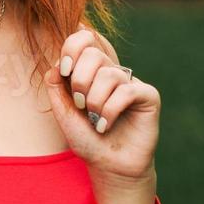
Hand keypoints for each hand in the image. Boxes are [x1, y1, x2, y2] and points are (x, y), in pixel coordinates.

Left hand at [47, 23, 159, 182]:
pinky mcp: (148, 95)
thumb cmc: (86, 138)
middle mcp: (111, 72)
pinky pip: (127, 90)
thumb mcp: (63, 111)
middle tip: (80, 105)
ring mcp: (131, 82)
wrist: (107, 165)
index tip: (64, 72)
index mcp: (90, 71)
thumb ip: (56, 85)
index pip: (84, 39)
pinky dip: (110, 110)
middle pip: (93, 54)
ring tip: (95, 119)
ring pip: (109, 74)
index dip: (71, 48)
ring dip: (95, 101)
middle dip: (80, 81)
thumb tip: (57, 62)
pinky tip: (105, 125)